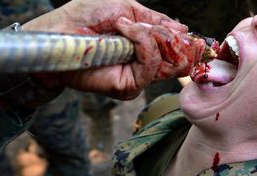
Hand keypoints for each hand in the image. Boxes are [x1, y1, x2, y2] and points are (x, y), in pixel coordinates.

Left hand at [22, 0, 204, 99]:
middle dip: (178, 43)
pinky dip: (142, 43)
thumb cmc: (85, 17)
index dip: (189, 46)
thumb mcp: (126, 8)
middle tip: (168, 31)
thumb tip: (183, 30)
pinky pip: (149, 66)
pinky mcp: (128, 87)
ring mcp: (137, 78)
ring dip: (155, 37)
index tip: (198, 39)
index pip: (176, 52)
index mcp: (146, 47)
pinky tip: (124, 31)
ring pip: (168, 63)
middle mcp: (144, 65)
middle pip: (179, 61)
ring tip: (129, 25)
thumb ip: (155, 20)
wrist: (58, 33)